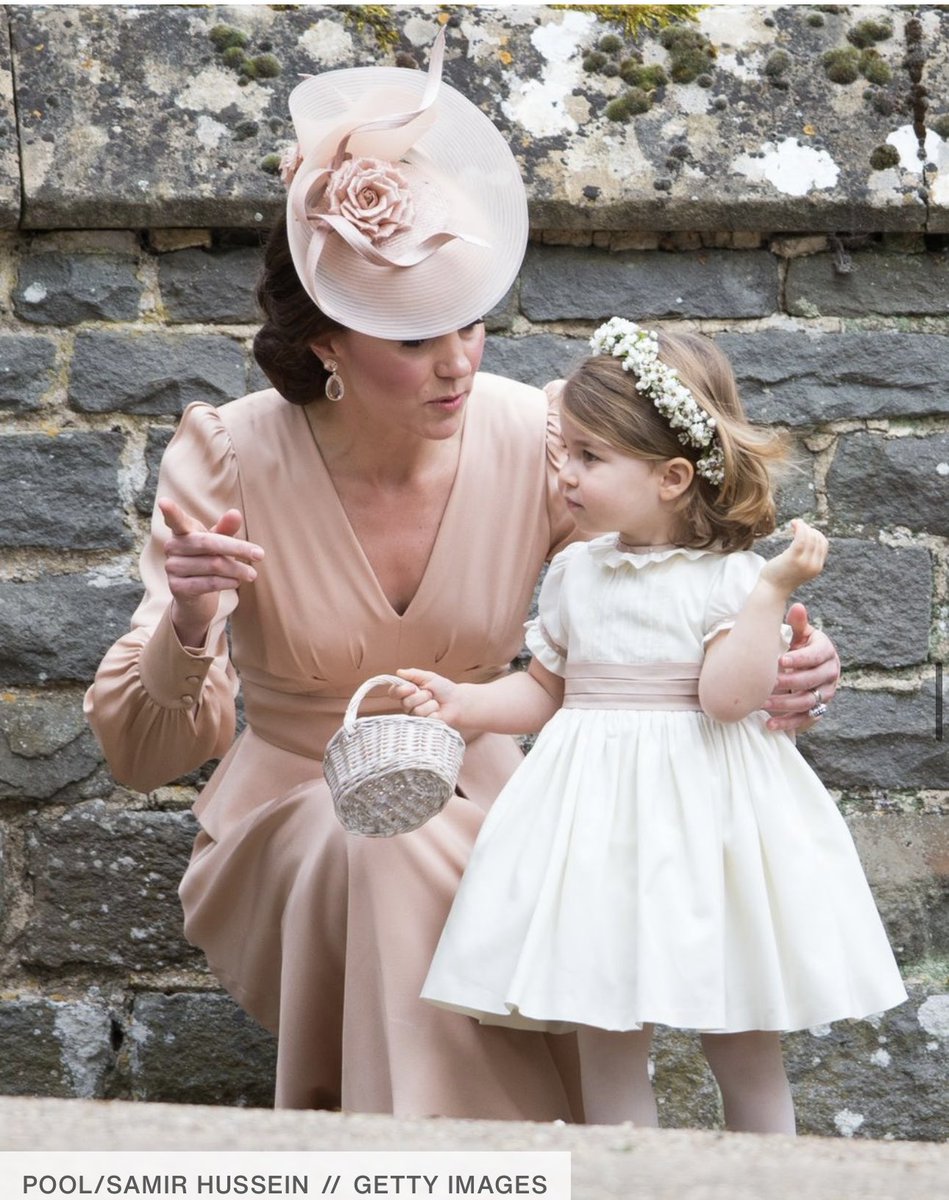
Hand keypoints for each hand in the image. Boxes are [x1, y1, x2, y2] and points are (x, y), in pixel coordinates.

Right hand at [159, 497, 263, 647]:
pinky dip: (227, 582)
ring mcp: (172, 567)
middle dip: (237, 548)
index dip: (170, 512)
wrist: (197, 597)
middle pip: (208, 543)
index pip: (176, 520)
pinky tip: (236, 582)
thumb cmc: (208, 561)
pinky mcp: (177, 587)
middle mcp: (172, 547)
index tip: (163, 502)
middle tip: (261, 555)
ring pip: (213, 565)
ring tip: (251, 574)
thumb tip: (235, 513)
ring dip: (237, 570)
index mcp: (182, 532)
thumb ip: (227, 529)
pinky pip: (208, 583)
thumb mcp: (219, 543)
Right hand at [392, 668, 462, 724]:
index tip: (412, 687)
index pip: (394, 692)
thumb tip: (399, 671)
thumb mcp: (429, 677)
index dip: (400, 690)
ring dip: (430, 703)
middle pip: (405, 702)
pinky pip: (425, 718)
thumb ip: (413, 674)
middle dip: (421, 696)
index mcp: (407, 692)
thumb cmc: (443, 689)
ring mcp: (415, 716)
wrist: (457, 702)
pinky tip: (438, 712)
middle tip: (430, 694)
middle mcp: (408, 705)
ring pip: (416, 710)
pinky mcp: (423, 725)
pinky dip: (434, 712)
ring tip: (436, 702)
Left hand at [759, 519, 827, 594]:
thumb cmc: (781, 577)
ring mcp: (804, 562)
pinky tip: (793, 523)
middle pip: (817, 539)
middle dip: (809, 529)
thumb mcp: (798, 567)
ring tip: (794, 523)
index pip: (823, 544)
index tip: (804, 529)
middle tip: (797, 525)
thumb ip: (805, 556)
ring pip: (810, 537)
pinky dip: (799, 527)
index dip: (815, 533)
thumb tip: (806, 538)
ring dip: (803, 526)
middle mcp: (814, 566)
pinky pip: (800, 538)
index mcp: (817, 568)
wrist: (771, 590)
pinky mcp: (793, 558)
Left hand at [764, 602, 840, 731]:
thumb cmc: (801, 647)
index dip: (800, 659)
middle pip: (812, 680)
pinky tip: (768, 725)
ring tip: (762, 703)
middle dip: (789, 682)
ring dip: (784, 704)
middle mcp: (830, 673)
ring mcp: (825, 694)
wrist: (808, 667)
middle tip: (768, 682)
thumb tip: (797, 607)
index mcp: (826, 652)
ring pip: (807, 702)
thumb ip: (798, 624)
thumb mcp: (801, 635)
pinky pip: (805, 720)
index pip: (816, 656)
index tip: (780, 661)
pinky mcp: (818, 710)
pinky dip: (787, 723)